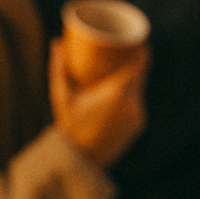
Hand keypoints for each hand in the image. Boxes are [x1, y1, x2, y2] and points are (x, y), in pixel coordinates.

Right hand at [49, 38, 149, 168]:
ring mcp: (137, 115)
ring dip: (133, 80)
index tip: (139, 38)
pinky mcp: (139, 126)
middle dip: (136, 62)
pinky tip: (122, 92)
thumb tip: (56, 41)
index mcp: (117, 92)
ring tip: (121, 70)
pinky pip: (137, 104)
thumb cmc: (68, 124)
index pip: (140, 65)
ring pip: (139, 90)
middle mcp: (132, 103)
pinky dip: (131, 95)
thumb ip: (58, 67)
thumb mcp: (61, 94)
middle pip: (141, 75)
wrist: (81, 159)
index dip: (142, 50)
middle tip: (126, 50)